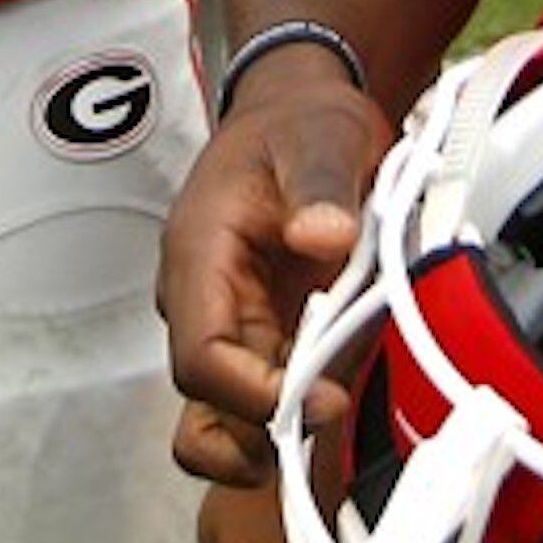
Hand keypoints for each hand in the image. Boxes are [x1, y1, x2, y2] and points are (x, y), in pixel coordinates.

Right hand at [158, 64, 393, 487]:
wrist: (296, 111)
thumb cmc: (297, 123)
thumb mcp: (320, 137)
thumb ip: (322, 185)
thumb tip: (324, 235)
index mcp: (200, 255)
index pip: (201, 358)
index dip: (253, 397)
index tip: (322, 396)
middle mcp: (203, 301)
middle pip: (208, 406)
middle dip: (263, 432)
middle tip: (331, 412)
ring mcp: (231, 323)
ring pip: (229, 417)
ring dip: (280, 429)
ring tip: (337, 400)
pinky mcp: (262, 334)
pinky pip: (266, 397)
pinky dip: (301, 405)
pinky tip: (342, 379)